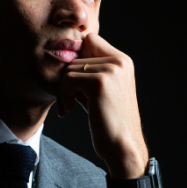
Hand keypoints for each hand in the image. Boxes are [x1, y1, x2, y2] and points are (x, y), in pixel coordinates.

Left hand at [58, 33, 148, 179]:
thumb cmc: (109, 124)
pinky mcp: (100, 82)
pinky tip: (68, 110)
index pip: (90, 41)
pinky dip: (63, 96)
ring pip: (70, 68)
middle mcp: (120, 61)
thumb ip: (89, 73)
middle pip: (77, 55)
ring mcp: (111, 70)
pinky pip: (67, 80)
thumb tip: (66, 57)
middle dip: (67, 78)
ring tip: (68, 107)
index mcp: (123, 61)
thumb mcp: (101, 93)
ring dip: (63, 90)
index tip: (74, 84)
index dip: (78, 59)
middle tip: (68, 101)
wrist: (123, 147)